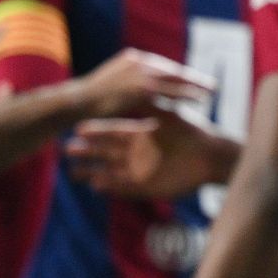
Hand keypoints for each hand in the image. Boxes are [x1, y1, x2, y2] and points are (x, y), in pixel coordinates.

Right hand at [67, 106, 240, 199]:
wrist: (210, 156)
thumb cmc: (192, 132)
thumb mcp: (169, 117)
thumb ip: (152, 106)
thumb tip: (134, 90)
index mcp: (141, 135)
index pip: (113, 132)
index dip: (96, 132)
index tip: (78, 129)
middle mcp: (137, 153)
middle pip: (107, 152)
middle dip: (87, 151)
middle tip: (66, 150)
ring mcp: (141, 171)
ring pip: (111, 171)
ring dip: (92, 171)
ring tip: (73, 172)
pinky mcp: (148, 187)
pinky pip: (125, 188)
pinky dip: (111, 187)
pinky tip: (95, 186)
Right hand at [75, 49, 210, 120]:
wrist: (77, 101)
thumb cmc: (92, 96)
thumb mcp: (111, 80)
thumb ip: (127, 78)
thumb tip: (139, 85)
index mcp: (133, 58)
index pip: (163, 65)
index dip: (179, 73)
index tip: (193, 78)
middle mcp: (141, 62)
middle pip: (174, 69)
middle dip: (194, 77)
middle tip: (212, 84)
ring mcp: (143, 74)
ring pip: (177, 79)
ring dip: (197, 85)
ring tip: (212, 92)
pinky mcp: (144, 89)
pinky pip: (171, 92)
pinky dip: (187, 95)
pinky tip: (200, 101)